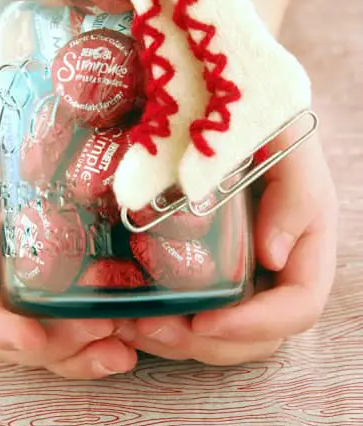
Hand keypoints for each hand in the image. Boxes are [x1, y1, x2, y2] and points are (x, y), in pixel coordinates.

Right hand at [0, 69, 136, 377]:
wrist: (37, 76)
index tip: (34, 338)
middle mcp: (2, 258)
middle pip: (18, 327)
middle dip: (60, 349)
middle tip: (109, 343)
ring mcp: (41, 256)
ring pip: (55, 324)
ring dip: (89, 349)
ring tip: (131, 345)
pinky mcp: (78, 245)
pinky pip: (89, 296)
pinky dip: (113, 318)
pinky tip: (143, 320)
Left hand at [126, 126, 337, 364]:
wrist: (214, 83)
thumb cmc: (254, 104)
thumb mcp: (284, 134)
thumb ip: (293, 190)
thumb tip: (273, 257)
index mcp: (303, 235)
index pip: (298, 304)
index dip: (256, 324)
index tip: (204, 321)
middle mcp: (273, 257)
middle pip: (254, 332)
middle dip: (204, 342)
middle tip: (150, 327)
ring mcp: (235, 258)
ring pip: (219, 326)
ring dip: (175, 338)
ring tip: (127, 323)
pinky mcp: (198, 252)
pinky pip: (186, 300)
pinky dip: (157, 314)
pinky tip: (122, 306)